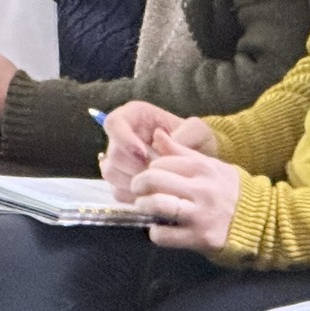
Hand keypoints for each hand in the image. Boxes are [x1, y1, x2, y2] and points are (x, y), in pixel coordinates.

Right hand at [100, 102, 216, 200]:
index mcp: (134, 116)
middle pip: (113, 153)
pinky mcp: (120, 181)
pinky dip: (135, 194)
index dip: (124, 139)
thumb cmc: (196, 139)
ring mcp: (118, 160)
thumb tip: (161, 146)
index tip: (144, 152)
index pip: (113, 123)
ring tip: (160, 183)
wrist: (198, 162)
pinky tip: (154, 193)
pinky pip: (117, 190)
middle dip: (136, 166)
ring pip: (111, 173)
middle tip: (159, 173)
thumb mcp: (198, 130)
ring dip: (135, 182)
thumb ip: (184, 133)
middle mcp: (121, 137)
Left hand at [133, 128, 241, 253]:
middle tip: (139, 192)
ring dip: (143, 207)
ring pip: (156, 204)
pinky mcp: (200, 237)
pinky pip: (163, 234)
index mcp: (204, 168)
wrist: (261, 220)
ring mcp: (201, 213)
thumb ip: (181, 151)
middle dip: (138, 186)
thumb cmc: (230, 190)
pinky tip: (161, 228)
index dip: (151, 170)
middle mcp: (202, 189)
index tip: (153, 178)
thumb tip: (157, 133)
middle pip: (153, 180)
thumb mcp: (211, 166)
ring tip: (146, 209)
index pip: (161, 163)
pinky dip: (156, 232)